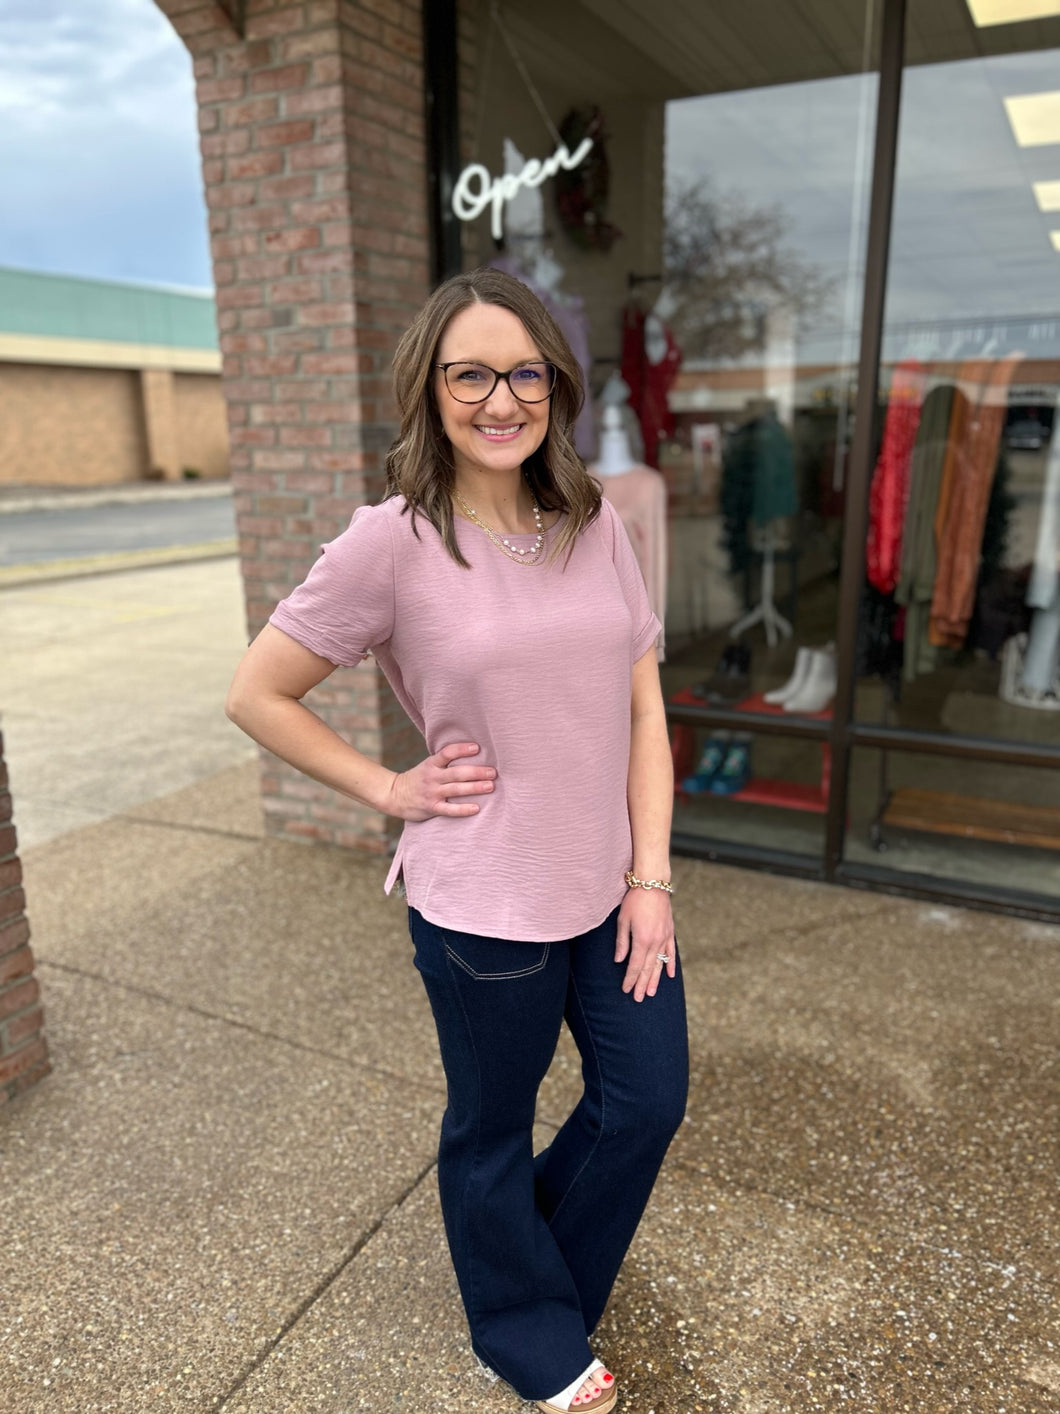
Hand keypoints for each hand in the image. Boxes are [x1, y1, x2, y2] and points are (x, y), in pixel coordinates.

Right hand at [385, 742, 495, 821]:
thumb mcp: (428, 765)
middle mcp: (432, 777)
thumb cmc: (418, 779)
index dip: (462, 749)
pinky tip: (476, 808)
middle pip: (457, 773)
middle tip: (493, 772)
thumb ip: (445, 761)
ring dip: (475, 787)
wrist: (393, 795)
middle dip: (476, 772)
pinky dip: (463, 809)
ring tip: (490, 786)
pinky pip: (450, 809)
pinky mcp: (431, 808)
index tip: (477, 747)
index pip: (447, 753)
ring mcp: (432, 793)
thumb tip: (473, 753)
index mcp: (432, 764)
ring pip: (456, 790)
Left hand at [615, 886, 675, 1001]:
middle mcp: (655, 942)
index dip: (630, 979)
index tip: (625, 990)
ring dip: (655, 980)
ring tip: (650, 993)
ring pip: (660, 964)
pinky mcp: (670, 932)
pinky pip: (671, 952)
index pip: (635, 966)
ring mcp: (665, 938)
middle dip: (641, 984)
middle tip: (638, 998)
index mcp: (642, 940)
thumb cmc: (634, 900)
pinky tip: (670, 975)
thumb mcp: (623, 920)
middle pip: (648, 969)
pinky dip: (670, 964)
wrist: (653, 884)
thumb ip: (622, 942)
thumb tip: (619, 960)